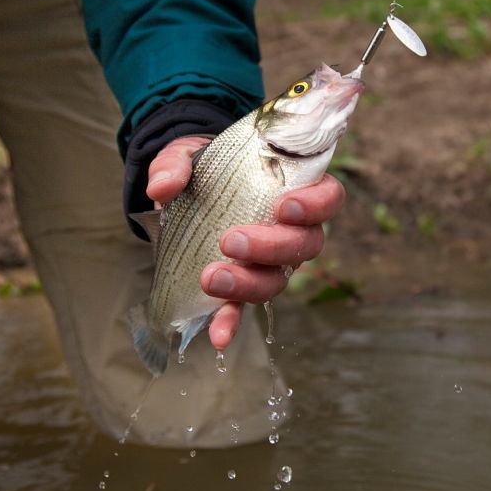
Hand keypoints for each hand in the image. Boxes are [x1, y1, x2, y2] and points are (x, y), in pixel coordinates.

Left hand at [146, 135, 345, 350]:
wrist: (184, 192)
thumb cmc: (204, 166)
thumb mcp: (187, 153)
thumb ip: (176, 162)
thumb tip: (161, 187)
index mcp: (293, 188)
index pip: (328, 197)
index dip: (315, 205)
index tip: (284, 206)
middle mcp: (292, 230)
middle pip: (305, 246)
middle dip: (272, 247)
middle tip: (231, 240)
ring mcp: (269, 262)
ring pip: (277, 281)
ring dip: (248, 283)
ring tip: (211, 277)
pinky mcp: (241, 285)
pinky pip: (243, 308)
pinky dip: (231, 322)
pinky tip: (218, 337)